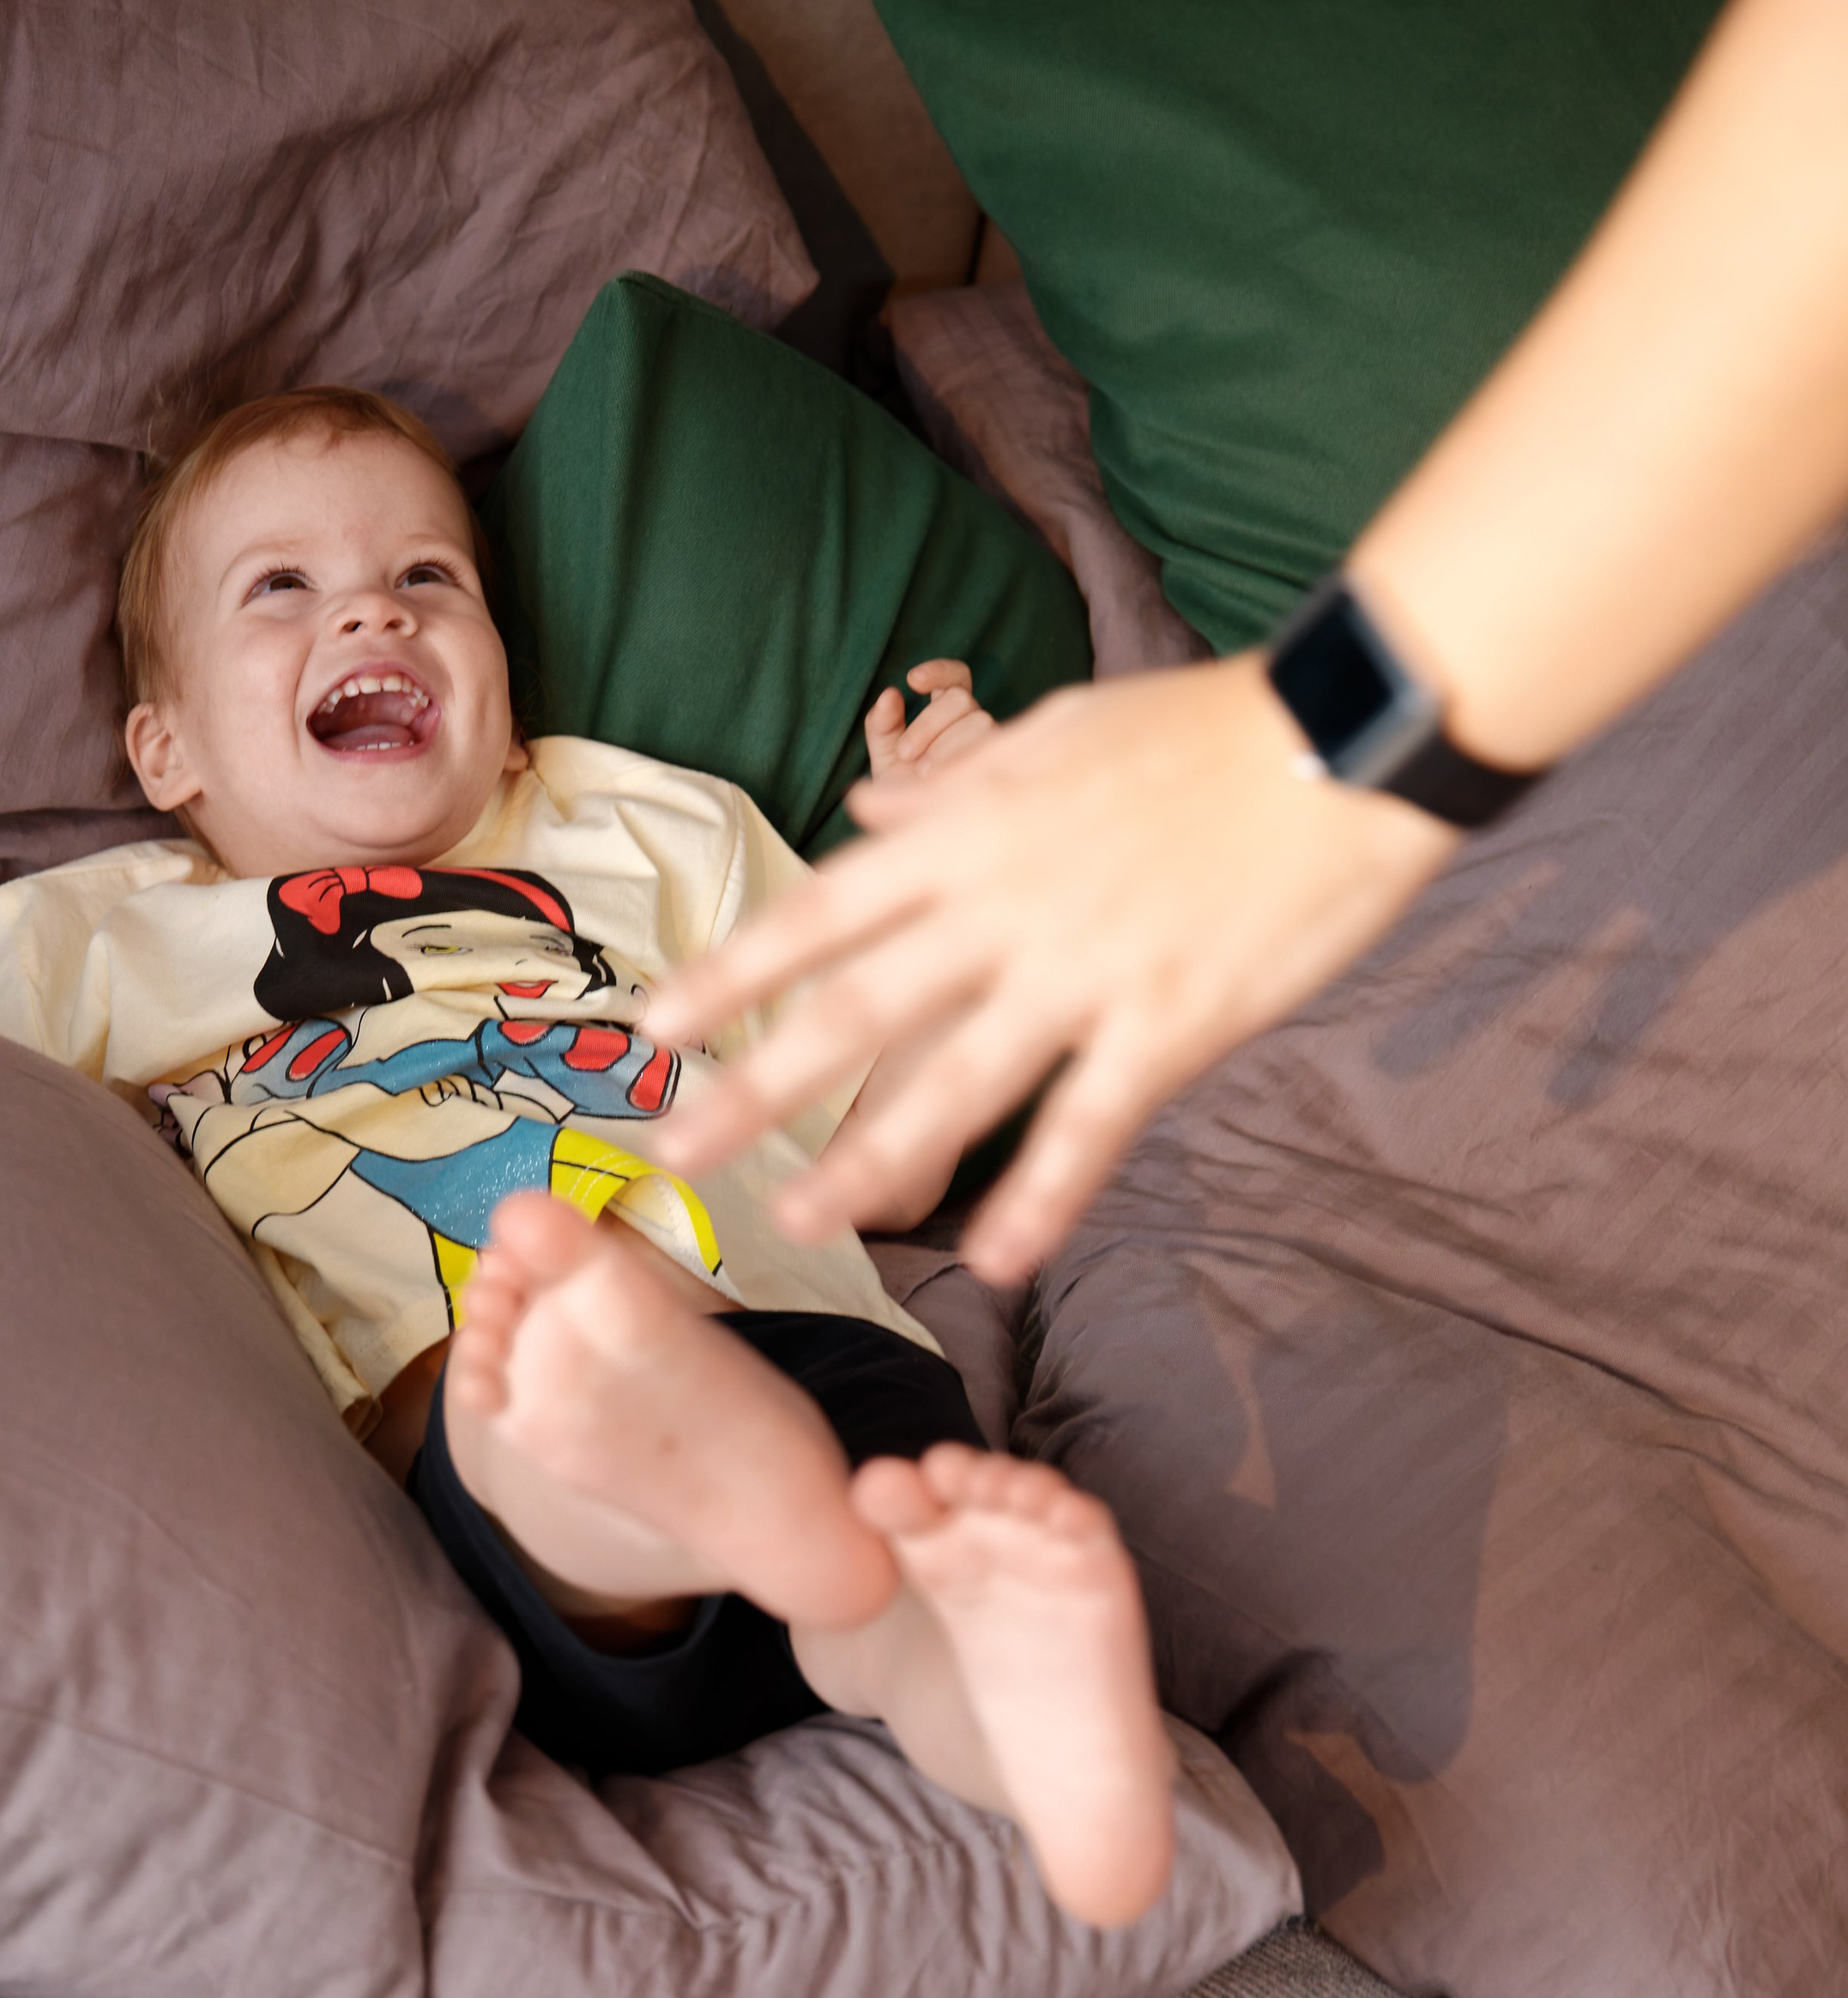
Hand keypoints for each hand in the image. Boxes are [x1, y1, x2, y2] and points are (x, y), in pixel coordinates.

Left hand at [649, 652, 1453, 1282]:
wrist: (1340, 739)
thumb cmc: (1200, 732)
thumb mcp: (1053, 735)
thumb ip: (954, 791)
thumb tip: (870, 818)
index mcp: (969, 837)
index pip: (821, 914)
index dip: (734, 975)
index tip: (659, 1030)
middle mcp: (1003, 911)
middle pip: (854, 1012)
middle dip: (757, 1089)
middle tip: (676, 1152)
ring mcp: (1082, 974)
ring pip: (953, 1085)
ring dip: (869, 1161)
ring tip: (801, 1221)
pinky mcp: (1167, 1025)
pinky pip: (1088, 1129)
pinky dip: (1041, 1199)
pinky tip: (1000, 1265)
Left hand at [864, 658, 996, 782]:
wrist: (917, 836)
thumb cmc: (904, 795)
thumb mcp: (885, 757)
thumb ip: (882, 725)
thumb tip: (889, 694)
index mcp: (948, 713)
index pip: (956, 677)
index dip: (940, 670)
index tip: (912, 680)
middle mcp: (972, 724)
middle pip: (961, 698)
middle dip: (928, 722)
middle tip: (905, 754)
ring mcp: (989, 746)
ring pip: (978, 721)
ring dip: (945, 746)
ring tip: (923, 776)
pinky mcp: (1000, 766)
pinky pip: (988, 749)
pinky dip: (959, 761)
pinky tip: (941, 782)